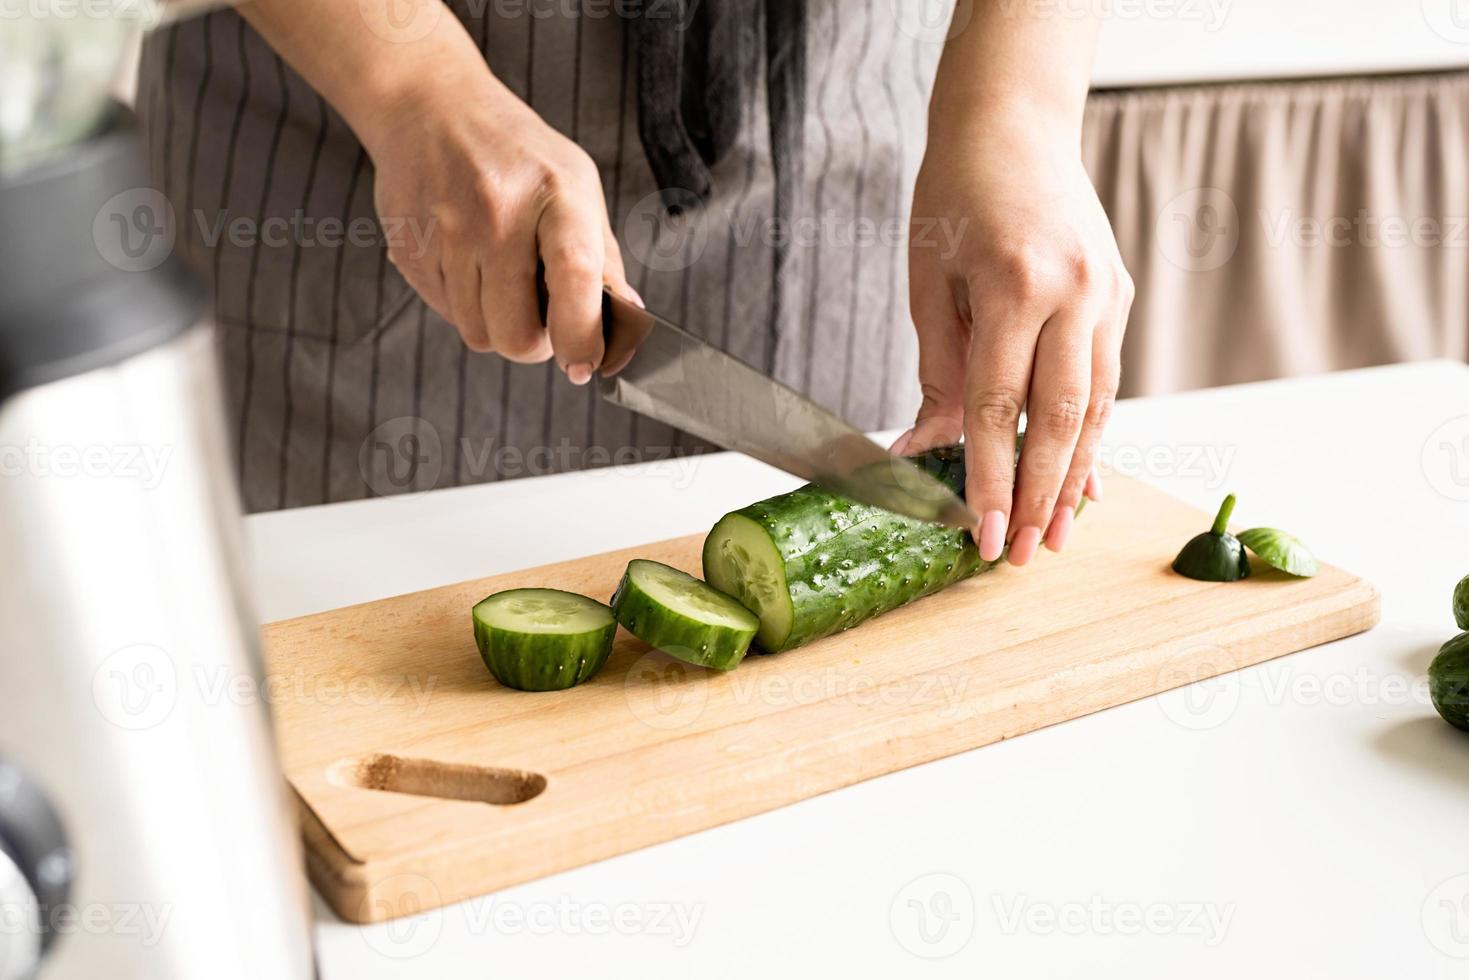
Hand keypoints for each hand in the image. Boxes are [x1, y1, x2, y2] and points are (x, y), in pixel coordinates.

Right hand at [365, 74, 640, 380]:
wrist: (431, 108)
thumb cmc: (518, 156)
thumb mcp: (575, 187)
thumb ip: (602, 259)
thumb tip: (628, 322)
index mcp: (556, 192)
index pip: (574, 276)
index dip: (582, 334)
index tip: (584, 364)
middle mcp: (498, 210)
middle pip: (514, 331)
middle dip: (532, 344)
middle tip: (541, 322)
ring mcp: (447, 230)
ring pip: (476, 332)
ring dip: (496, 323)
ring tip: (502, 278)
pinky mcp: (408, 248)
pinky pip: (444, 313)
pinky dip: (463, 304)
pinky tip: (469, 263)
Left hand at [898, 107, 1131, 565]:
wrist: (1014, 124)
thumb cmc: (955, 196)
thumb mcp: (929, 280)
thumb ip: (937, 369)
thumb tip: (928, 450)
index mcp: (1015, 284)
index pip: (1001, 407)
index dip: (990, 481)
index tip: (982, 536)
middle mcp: (1074, 293)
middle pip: (1060, 420)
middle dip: (1040, 497)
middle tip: (1024, 555)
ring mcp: (1107, 294)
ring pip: (1098, 408)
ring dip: (1075, 478)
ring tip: (1057, 536)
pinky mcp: (1119, 295)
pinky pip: (1107, 381)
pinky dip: (1092, 435)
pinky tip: (1079, 480)